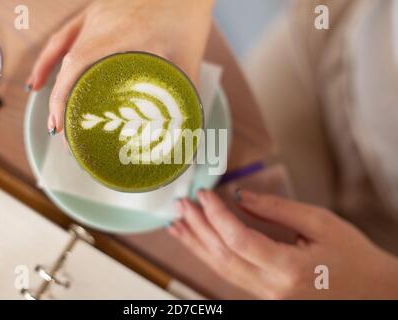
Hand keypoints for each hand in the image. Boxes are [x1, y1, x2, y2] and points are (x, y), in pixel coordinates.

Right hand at [27, 0, 213, 133]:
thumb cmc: (188, 11)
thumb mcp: (189, 56)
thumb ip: (187, 91)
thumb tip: (189, 121)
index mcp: (119, 34)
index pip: (76, 67)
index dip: (62, 98)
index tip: (60, 124)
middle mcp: (99, 22)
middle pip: (66, 65)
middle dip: (59, 100)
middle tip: (61, 130)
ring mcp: (95, 14)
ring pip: (61, 48)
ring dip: (47, 76)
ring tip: (42, 103)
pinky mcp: (97, 10)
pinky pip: (66, 32)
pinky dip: (53, 53)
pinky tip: (46, 69)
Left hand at [169, 189, 397, 298]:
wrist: (373, 294)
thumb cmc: (352, 257)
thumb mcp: (320, 223)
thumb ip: (276, 209)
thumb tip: (240, 197)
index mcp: (288, 269)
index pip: (238, 239)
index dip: (216, 215)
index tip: (203, 194)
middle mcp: (271, 288)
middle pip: (221, 256)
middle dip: (197, 228)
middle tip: (181, 204)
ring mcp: (266, 296)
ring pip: (220, 269)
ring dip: (196, 244)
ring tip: (176, 224)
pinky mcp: (264, 295)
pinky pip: (229, 275)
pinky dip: (209, 256)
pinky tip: (197, 242)